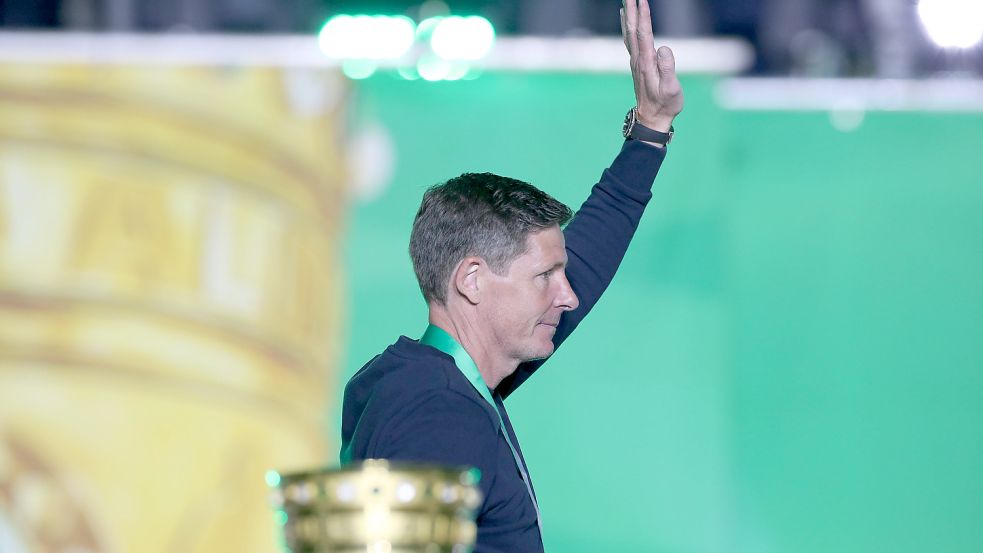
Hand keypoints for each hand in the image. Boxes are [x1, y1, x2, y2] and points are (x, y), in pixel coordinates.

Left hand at [621, 0, 683, 131]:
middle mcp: (638, 59)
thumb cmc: (665, 104)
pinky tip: (625, 19)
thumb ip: (667, 68)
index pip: (644, 34)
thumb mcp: (671, 89)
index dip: (643, 16)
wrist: (651, 119)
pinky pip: (629, 39)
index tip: (642, 0)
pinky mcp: (637, 64)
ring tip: (625, 0)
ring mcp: (636, 61)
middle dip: (631, 10)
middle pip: (632, 29)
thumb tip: (663, 48)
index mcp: (647, 63)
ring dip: (627, 15)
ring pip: (629, 32)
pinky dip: (626, 26)